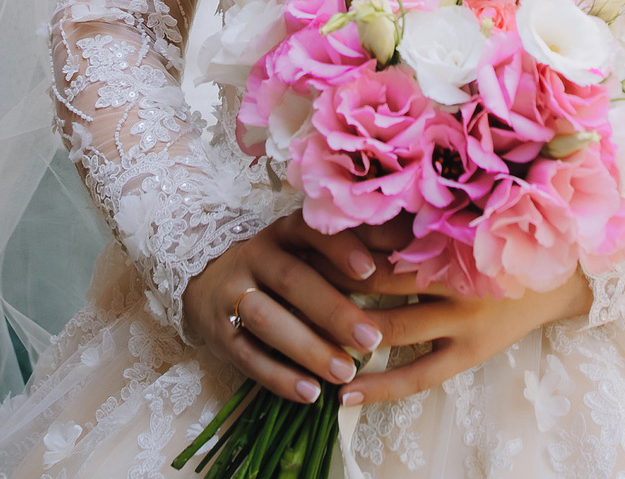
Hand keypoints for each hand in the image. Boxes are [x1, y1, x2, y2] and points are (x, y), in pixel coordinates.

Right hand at [183, 214, 390, 404]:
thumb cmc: (284, 265)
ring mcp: (232, 295)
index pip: (309, 231)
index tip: (370, 270)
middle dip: (332, 310)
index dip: (339, 248)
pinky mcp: (221, 335)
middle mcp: (255, 257)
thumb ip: (359, 243)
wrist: (210, 282)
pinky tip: (311, 394)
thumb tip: (414, 239)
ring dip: (307, 348)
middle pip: (292, 280)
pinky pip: (249, 358)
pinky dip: (280, 378)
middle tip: (372, 338)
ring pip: (266, 320)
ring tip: (345, 372)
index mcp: (283, 232)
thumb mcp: (312, 248)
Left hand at [307, 219, 593, 407]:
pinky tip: (343, 395)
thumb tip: (354, 199)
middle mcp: (454, 275)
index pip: (380, 237)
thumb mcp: (465, 212)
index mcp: (448, 233)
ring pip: (390, 329)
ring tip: (301, 340)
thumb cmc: (505, 233)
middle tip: (287, 287)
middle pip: (377, 282)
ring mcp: (462, 320)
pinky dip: (378, 386)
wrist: (564, 273)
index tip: (298, 240)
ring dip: (345, 334)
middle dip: (332, 286)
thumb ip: (416, 210)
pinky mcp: (469, 354)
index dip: (338, 242)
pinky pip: (416, 376)